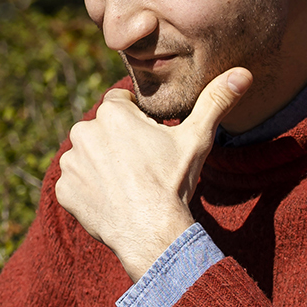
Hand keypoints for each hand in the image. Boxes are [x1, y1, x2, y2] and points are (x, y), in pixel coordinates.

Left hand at [55, 68, 250, 280]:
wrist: (152, 232)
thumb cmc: (173, 182)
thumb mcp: (197, 138)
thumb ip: (216, 101)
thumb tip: (243, 73)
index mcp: (111, 112)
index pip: (121, 103)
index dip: (138, 121)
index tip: (150, 141)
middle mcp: (83, 131)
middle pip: (103, 130)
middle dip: (118, 143)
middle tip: (141, 166)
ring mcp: (70, 162)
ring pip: (88, 156)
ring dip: (102, 166)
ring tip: (127, 185)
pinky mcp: (63, 190)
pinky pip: (76, 185)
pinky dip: (90, 191)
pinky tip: (112, 201)